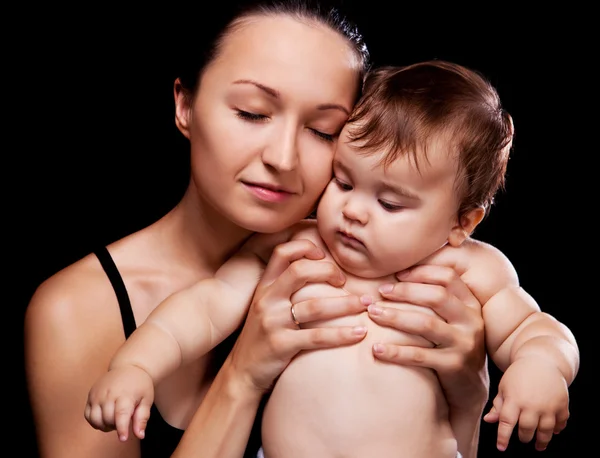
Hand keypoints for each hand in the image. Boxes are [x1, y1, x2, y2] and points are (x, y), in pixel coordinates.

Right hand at [84, 365, 153, 441]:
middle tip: (125, 418)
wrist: (129, 367)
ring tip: (115, 418)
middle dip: (116, 426)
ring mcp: (97, 394)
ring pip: (95, 420)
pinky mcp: (91, 395)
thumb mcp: (146, 399)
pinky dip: (95, 421)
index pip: (120, 415)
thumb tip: (140, 435)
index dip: (121, 429)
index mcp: (125, 394)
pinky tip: (105, 417)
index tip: (123, 438)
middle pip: (108, 420)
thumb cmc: (140, 385)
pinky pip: (88, 415)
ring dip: (105, 425)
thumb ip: (142, 418)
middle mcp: (108, 394)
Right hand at [228, 239, 369, 391]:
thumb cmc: (262, 336)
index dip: (306, 247)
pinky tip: (360, 334)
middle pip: (300, 271)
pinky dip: (342, 334)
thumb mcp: (267, 306)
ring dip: (346, 304)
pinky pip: (317, 337)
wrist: (242, 372)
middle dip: (329, 272)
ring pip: (315, 306)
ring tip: (366, 304)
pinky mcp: (280, 345)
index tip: (325, 256)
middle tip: (346, 281)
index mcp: (265, 286)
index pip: (283, 252)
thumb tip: (319, 269)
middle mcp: (267, 300)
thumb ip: (285, 288)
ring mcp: (272, 322)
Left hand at [367, 264, 487, 412]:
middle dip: (405, 292)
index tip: (396, 275)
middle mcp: (471, 321)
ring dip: (395, 317)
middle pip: (437, 296)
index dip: (420, 272)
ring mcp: (464, 344)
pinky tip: (376, 349)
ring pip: (426, 324)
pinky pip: (420, 356)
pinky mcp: (454, 366)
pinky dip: (396, 352)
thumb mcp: (452, 318)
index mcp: (470, 304)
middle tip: (380, 292)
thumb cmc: (451, 344)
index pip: (447, 277)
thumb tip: (399, 272)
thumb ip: (436, 298)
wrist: (470, 387)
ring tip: (373, 313)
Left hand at [483, 357, 568, 451]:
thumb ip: (498, 405)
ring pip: (545, 431)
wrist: (541, 360)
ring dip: (541, 441)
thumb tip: (488, 421)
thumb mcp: (504, 387)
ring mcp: (548, 405)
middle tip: (523, 438)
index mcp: (514, 399)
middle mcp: (531, 404)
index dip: (503, 437)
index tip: (501, 447)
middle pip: (527, 430)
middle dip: (524, 438)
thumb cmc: (518, 375)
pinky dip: (557, 430)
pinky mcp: (562, 405)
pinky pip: (561, 424)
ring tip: (538, 445)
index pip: (506, 422)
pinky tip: (552, 432)